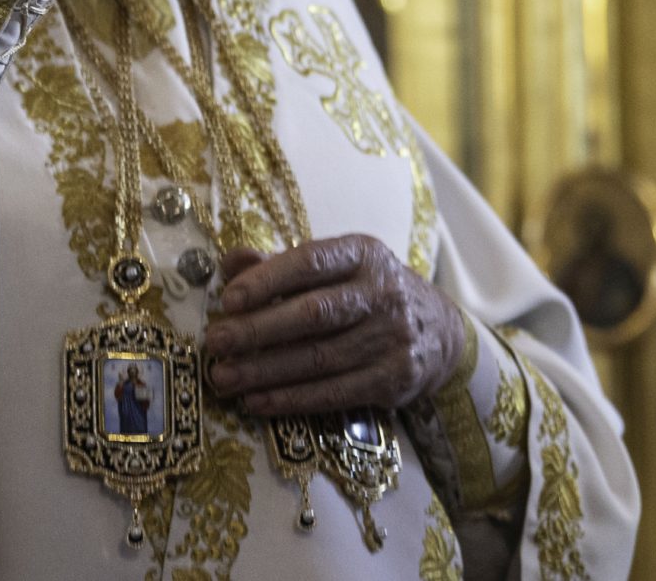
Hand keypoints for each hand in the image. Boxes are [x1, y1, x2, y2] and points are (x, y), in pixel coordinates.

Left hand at [203, 235, 465, 415]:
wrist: (440, 331)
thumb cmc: (367, 293)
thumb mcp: (336, 266)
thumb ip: (281, 264)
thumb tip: (230, 263)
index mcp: (363, 254)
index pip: (310, 262)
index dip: (267, 281)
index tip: (228, 300)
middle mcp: (382, 293)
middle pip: (313, 315)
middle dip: (258, 330)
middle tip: (216, 342)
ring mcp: (392, 338)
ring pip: (319, 359)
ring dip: (265, 372)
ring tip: (224, 378)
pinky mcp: (394, 379)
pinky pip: (334, 393)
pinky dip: (291, 400)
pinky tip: (256, 401)